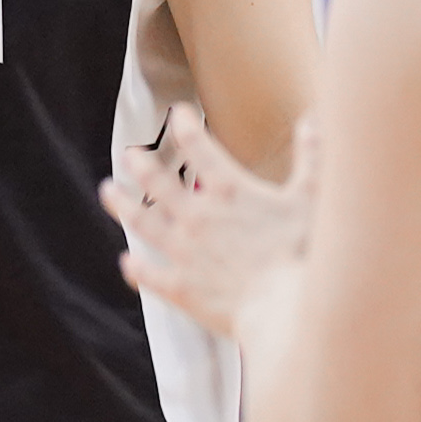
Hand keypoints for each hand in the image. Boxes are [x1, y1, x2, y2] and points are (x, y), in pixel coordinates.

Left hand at [103, 105, 315, 339]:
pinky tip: (127, 261)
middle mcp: (196, 216)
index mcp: (227, 190)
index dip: (184, 125)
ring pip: (141, 221)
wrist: (284, 308)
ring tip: (108, 191)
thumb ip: (311, 157)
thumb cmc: (302, 254)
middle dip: (139, 164)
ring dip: (121, 204)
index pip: (197, 146)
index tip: (177, 113)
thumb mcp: (311, 198)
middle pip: (157, 181)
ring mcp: (183, 251)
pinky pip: (148, 274)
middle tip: (129, 155)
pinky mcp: (179, 286)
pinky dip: (135, 267)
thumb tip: (312, 119)